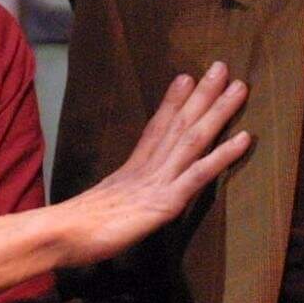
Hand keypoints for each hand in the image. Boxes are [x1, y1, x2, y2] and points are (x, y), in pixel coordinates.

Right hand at [62, 64, 250, 268]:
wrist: (59, 236)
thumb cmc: (71, 230)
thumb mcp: (96, 210)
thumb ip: (110, 203)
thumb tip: (109, 205)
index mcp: (129, 171)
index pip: (155, 129)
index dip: (172, 103)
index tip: (186, 78)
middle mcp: (145, 169)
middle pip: (178, 125)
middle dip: (202, 95)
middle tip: (222, 66)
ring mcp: (157, 182)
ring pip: (193, 139)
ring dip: (217, 112)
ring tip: (239, 87)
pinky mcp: (165, 202)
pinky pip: (199, 174)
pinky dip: (223, 154)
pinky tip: (244, 138)